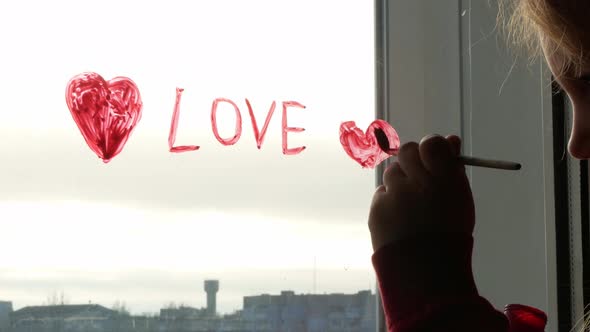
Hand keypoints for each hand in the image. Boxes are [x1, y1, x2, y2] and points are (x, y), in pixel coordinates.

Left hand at [368, 134, 474, 250]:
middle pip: (407, 151)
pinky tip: (399, 218)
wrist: (425, 270)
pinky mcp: (377, 207)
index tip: (431, 157)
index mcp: (444, 179)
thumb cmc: (449, 232)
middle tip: (417, 176)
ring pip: (392, 172)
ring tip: (410, 205)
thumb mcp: (460, 198)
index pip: (431, 143)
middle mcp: (417, 181)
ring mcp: (394, 194)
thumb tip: (449, 141)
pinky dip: (389, 200)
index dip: (430, 148)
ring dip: (400, 182)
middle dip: (412, 160)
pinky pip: (382, 193)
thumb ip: (453, 168)